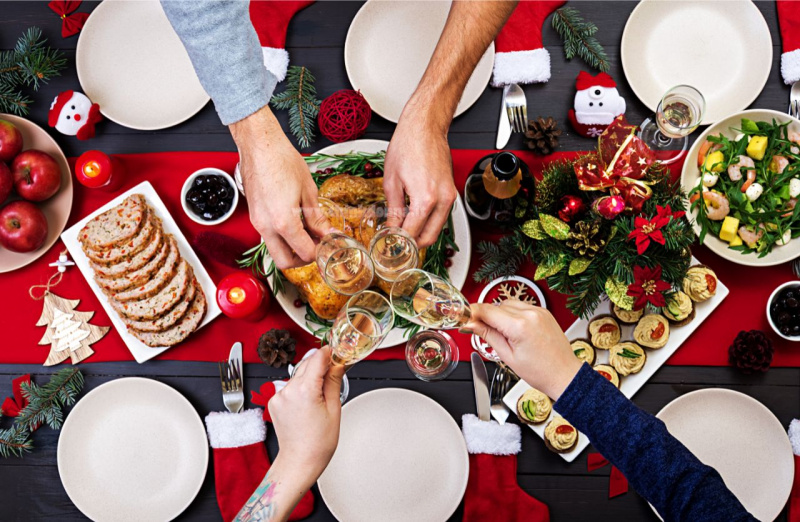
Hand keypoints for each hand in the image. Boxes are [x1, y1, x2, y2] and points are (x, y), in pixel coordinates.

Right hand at [231, 106, 330, 268]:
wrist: (259, 145)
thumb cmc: (282, 160)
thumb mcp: (308, 190)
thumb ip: (317, 217)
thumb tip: (328, 233)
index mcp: (283, 222)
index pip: (304, 252)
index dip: (320, 252)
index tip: (328, 244)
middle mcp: (266, 227)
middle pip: (285, 262)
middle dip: (302, 259)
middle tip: (316, 246)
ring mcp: (257, 223)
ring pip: (275, 250)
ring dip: (292, 248)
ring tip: (308, 232)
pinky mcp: (254, 216)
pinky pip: (269, 237)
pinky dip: (283, 237)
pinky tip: (295, 222)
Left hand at [268, 347, 344, 490]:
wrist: (300, 461)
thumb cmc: (317, 443)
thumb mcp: (334, 408)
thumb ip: (334, 381)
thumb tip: (338, 364)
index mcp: (305, 390)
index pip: (317, 358)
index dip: (329, 353)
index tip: (337, 352)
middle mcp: (288, 390)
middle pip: (307, 365)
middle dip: (321, 365)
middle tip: (335, 372)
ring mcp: (278, 396)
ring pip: (298, 376)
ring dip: (310, 378)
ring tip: (321, 397)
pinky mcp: (274, 402)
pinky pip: (290, 387)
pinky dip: (300, 389)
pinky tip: (308, 403)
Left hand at [384, 111, 457, 247]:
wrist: (425, 127)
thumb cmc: (408, 145)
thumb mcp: (392, 181)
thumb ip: (393, 210)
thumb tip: (391, 228)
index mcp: (426, 199)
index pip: (412, 233)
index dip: (398, 242)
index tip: (389, 245)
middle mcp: (442, 200)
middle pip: (429, 237)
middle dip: (412, 245)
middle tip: (396, 245)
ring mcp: (450, 196)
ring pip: (437, 229)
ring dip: (421, 234)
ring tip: (402, 232)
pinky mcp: (451, 192)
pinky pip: (441, 216)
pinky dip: (428, 222)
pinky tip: (413, 218)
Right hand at [463, 301, 582, 399]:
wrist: (564, 374)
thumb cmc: (540, 371)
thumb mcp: (507, 356)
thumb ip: (487, 335)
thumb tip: (471, 325)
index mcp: (520, 326)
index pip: (487, 310)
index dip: (472, 313)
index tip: (463, 317)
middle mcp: (530, 314)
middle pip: (497, 305)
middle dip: (486, 316)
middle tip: (480, 331)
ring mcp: (539, 311)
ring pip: (508, 304)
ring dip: (500, 314)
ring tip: (502, 334)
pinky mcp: (543, 312)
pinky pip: (521, 306)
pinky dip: (513, 314)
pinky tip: (514, 329)